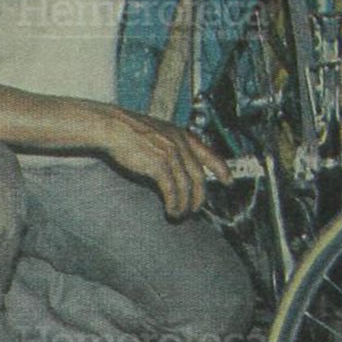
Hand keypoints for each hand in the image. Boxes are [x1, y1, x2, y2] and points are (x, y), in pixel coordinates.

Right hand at [101, 106, 231, 218]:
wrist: (113, 126)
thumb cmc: (129, 130)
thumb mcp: (158, 133)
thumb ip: (171, 147)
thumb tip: (176, 170)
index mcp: (182, 135)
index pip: (208, 154)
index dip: (221, 169)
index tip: (228, 181)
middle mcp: (181, 144)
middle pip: (199, 176)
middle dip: (199, 196)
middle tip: (196, 209)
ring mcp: (171, 154)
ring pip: (187, 187)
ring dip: (185, 205)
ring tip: (180, 214)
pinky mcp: (159, 165)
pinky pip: (172, 190)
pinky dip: (174, 204)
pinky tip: (171, 211)